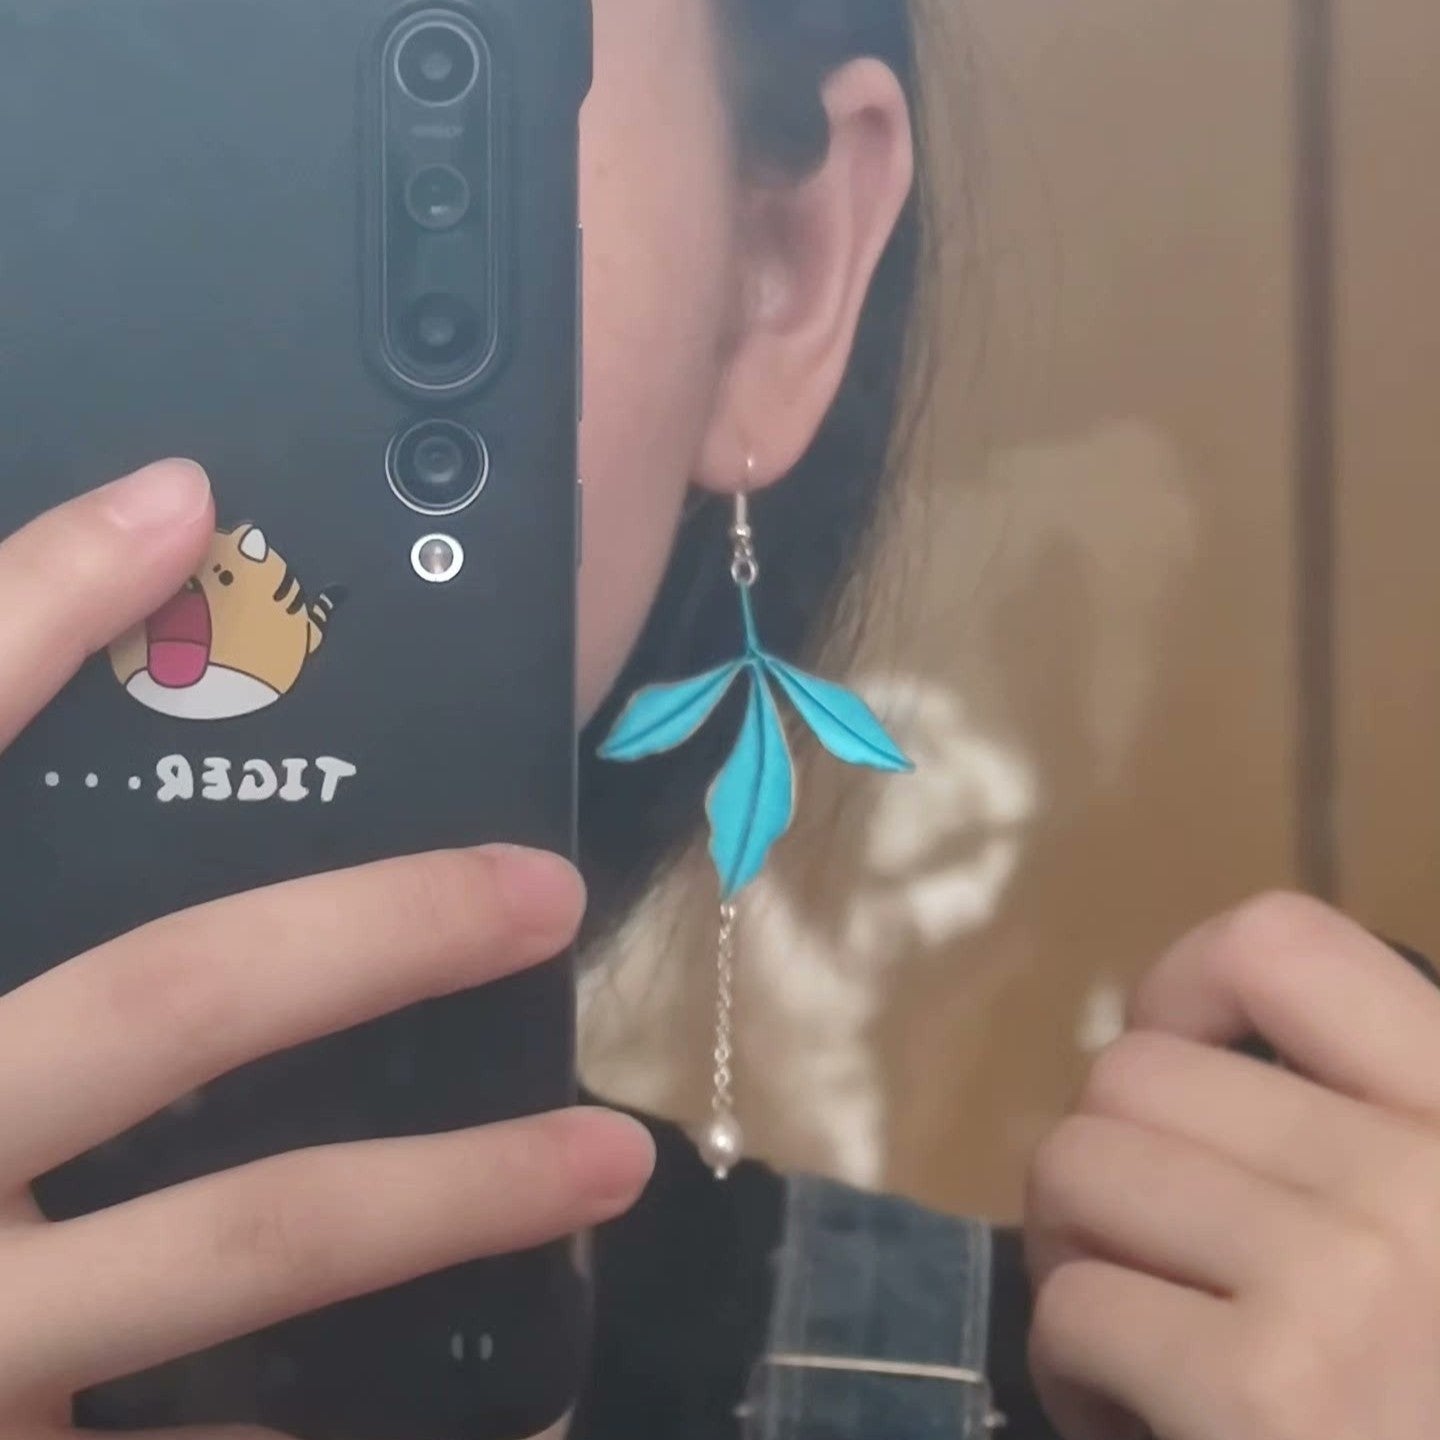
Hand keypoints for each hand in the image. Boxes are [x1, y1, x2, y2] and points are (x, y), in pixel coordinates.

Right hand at [0, 463, 653, 1438]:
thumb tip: (92, 593)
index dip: (32, 609)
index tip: (181, 508)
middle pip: (170, 1000)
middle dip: (378, 932)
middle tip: (545, 892)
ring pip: (247, 1238)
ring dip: (450, 1194)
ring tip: (609, 1158)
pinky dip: (331, 1423)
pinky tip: (507, 1394)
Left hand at [1024, 892, 1439, 1439]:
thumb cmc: (1436, 1393)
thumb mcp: (1438, 1238)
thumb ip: (1371, 1139)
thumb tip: (1198, 1054)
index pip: (1281, 942)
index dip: (1181, 985)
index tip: (1171, 1056)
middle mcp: (1426, 1183)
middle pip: (1134, 1074)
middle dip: (1111, 1159)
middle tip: (1143, 1248)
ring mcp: (1348, 1286)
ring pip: (1076, 1166)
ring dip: (1076, 1251)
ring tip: (1134, 1325)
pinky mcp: (1266, 1395)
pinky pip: (1072, 1305)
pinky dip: (1072, 1369)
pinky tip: (1132, 1419)